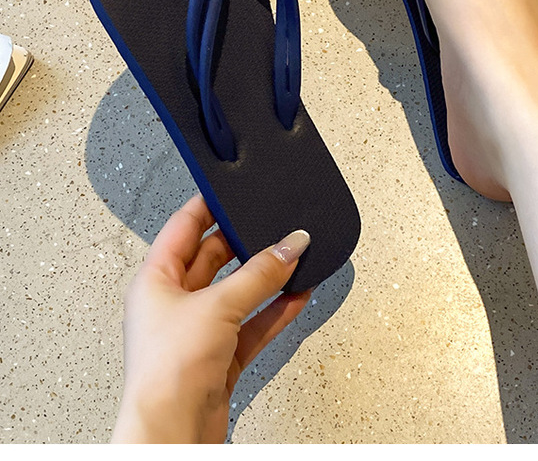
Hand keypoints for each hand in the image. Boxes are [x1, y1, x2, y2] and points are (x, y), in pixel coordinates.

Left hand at [111, 194, 310, 442]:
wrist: (174, 432)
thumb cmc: (167, 372)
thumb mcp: (218, 305)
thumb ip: (260, 273)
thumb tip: (291, 245)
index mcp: (155, 280)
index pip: (183, 227)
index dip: (208, 205)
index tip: (232, 189)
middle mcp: (173, 303)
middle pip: (215, 259)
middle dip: (247, 244)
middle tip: (275, 225)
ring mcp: (198, 331)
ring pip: (239, 292)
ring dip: (267, 278)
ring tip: (295, 257)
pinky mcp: (220, 357)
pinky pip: (253, 323)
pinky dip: (276, 310)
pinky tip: (298, 295)